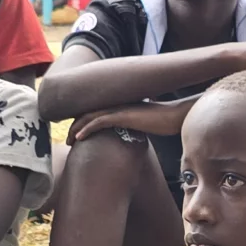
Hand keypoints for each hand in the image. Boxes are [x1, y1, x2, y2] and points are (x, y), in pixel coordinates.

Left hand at [70, 101, 187, 141]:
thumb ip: (135, 127)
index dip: (84, 122)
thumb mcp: (146, 124)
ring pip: (90, 116)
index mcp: (121, 106)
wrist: (176, 117)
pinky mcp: (123, 116)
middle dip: (75, 126)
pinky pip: (99, 121)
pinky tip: (79, 138)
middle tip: (68, 140)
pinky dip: (86, 129)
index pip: (96, 112)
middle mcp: (117, 105)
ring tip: (69, 141)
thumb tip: (131, 136)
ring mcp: (119, 109)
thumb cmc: (165, 122)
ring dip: (76, 129)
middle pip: (89, 113)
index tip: (76, 135)